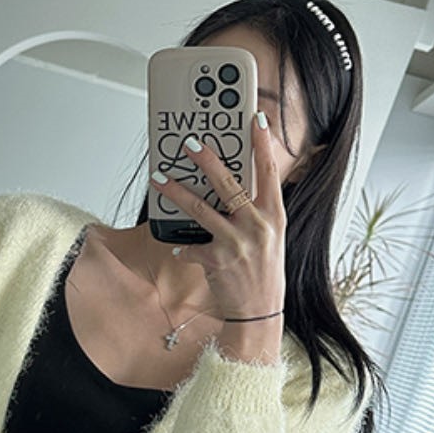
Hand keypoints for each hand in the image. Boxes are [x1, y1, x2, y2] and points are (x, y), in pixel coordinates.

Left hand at [149, 113, 286, 321]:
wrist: (259, 312)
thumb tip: (234, 186)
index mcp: (273, 216)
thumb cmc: (263, 272)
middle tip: (189, 142)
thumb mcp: (269, 238)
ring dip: (177, 191)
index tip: (255, 120)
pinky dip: (181, 246)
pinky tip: (177, 246)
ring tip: (159, 178)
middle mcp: (257, 225)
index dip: (263, 144)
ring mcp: (237, 242)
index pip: (270, 172)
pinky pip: (189, 246)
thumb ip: (256, 212)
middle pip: (229, 183)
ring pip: (201, 208)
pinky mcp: (216, 260)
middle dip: (207, 159)